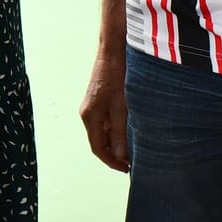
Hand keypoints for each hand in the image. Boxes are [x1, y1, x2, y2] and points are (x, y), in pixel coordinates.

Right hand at [78, 50, 130, 172]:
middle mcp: (87, 113)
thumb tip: (119, 156)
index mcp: (89, 116)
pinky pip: (105, 122)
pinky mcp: (98, 101)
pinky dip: (116, 131)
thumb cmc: (117, 77)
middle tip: (133, 162)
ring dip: (116, 143)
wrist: (113, 52)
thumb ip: (119, 132)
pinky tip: (130, 131)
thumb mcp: (121, 107)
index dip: (111, 161)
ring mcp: (92, 107)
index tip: (126, 169)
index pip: (97, 148)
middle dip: (114, 154)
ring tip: (134, 148)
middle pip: (99, 141)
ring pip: (103, 132)